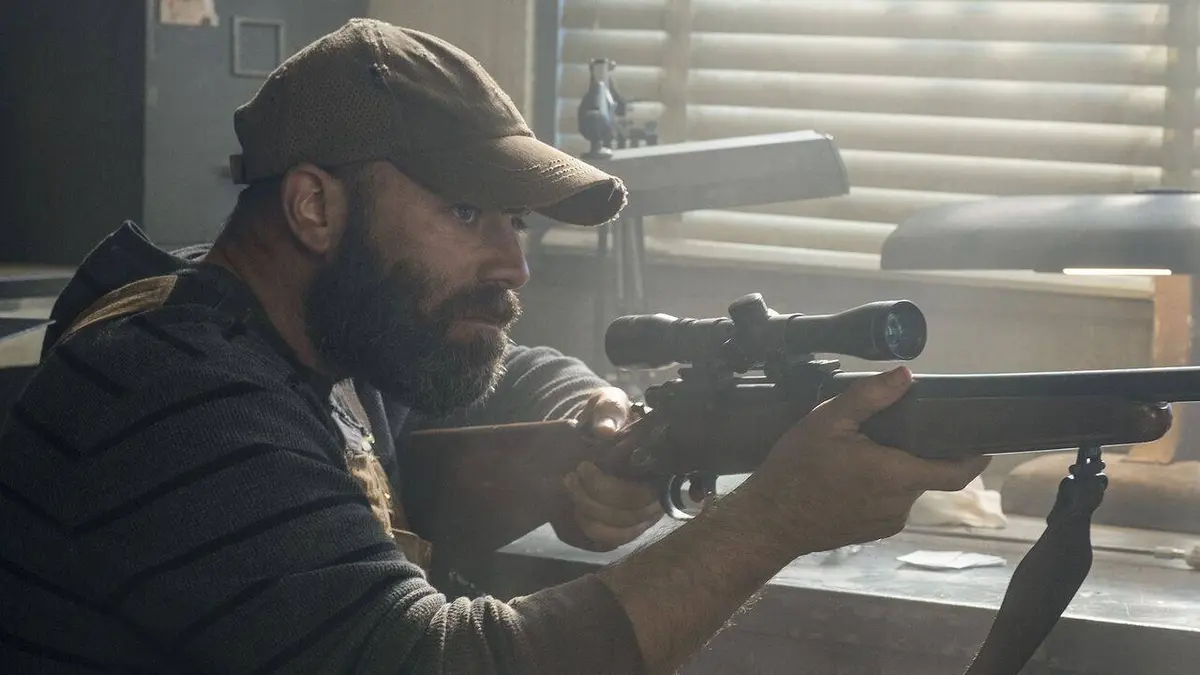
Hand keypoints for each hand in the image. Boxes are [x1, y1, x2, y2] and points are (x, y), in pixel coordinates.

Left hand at [560, 387, 664, 549]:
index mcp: (661, 464)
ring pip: (621, 528)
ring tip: (571, 485)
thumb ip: (609, 411)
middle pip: (632, 512)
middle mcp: (658, 493)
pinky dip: (590, 527)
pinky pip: (613, 540)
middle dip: (594, 495)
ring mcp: (645, 513)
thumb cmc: (609, 417)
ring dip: (588, 511)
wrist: (599, 431)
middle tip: (574, 473)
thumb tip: (605, 431)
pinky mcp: (627, 526)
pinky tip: (577, 508)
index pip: (645, 490)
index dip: (611, 487)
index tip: (583, 467)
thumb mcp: (609, 404)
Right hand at [745, 366, 990, 554]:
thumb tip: (906, 375)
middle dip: (914, 454)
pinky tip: (848, 479)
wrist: (769, 521)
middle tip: (885, 434)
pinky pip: (887, 505)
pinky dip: (878, 490)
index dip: (974, 459)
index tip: (986, 446)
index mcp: (897, 475)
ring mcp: (886, 522)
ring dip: (894, 472)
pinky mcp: (870, 533)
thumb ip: (870, 396)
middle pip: (925, 474)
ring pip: (904, 489)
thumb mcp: (827, 421)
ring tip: (860, 455)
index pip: (955, 472)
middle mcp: (900, 504)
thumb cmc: (797, 469)